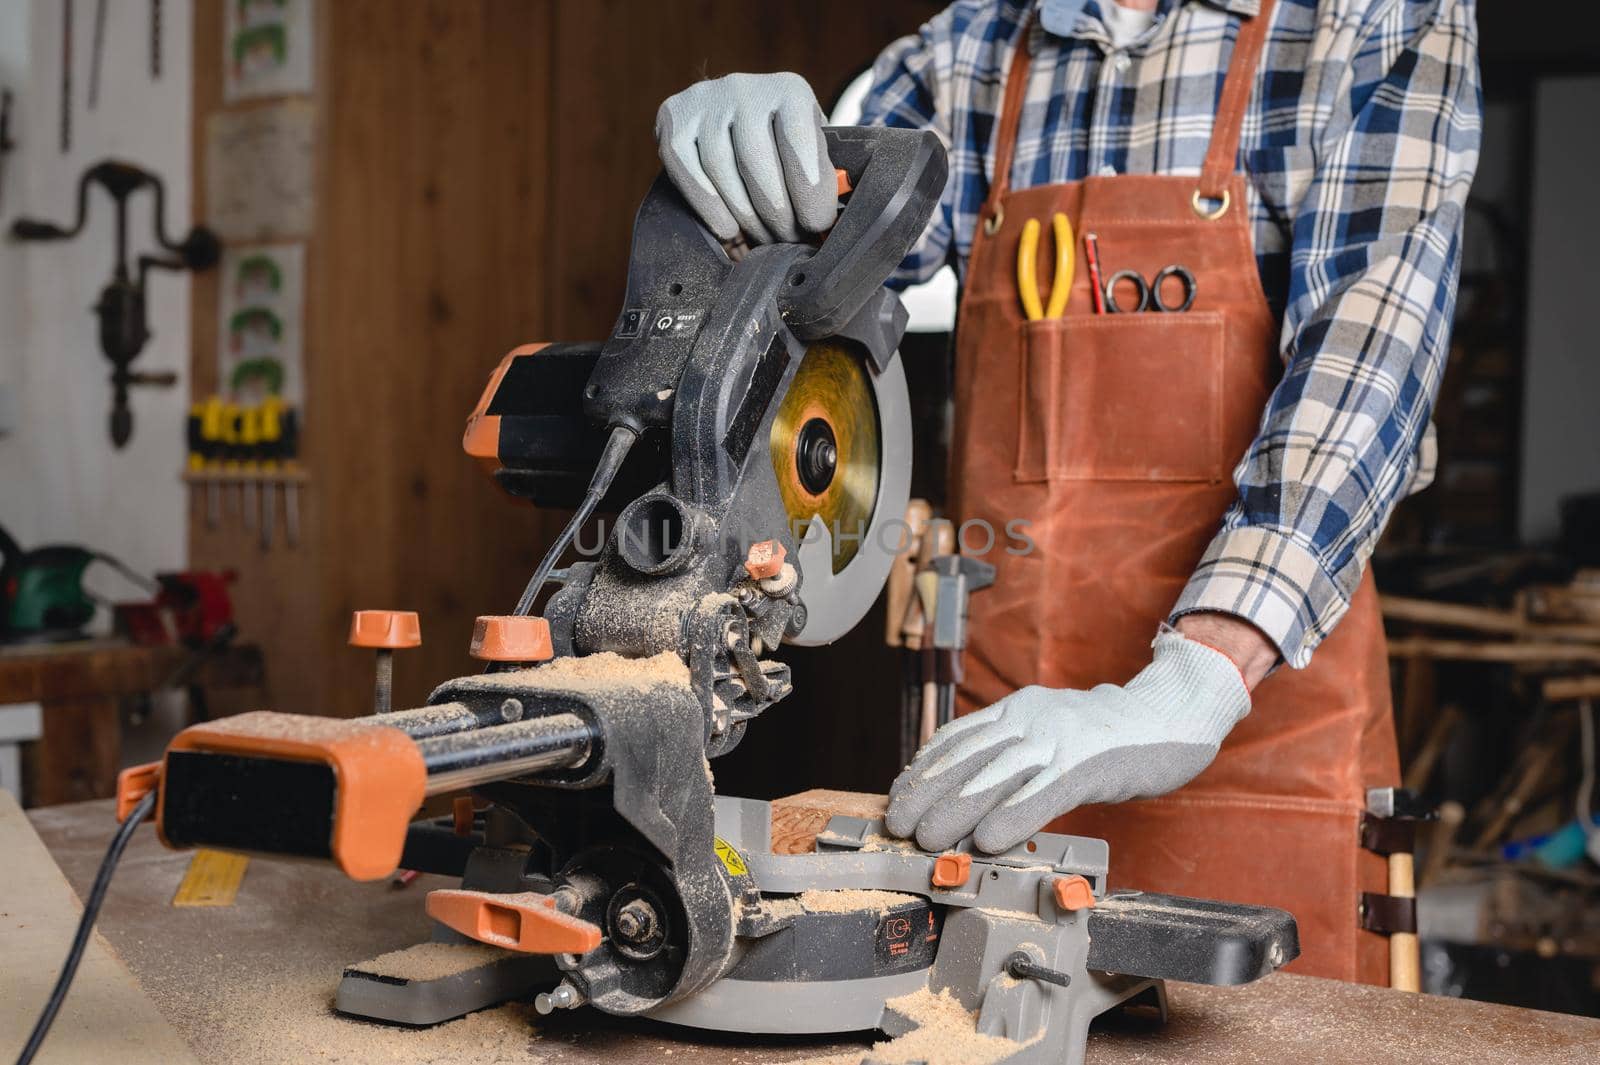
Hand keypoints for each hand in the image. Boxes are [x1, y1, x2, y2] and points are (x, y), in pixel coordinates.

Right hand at [656, 72, 835, 244]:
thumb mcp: (811, 147)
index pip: (798, 141)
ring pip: (720, 169)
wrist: (737, 114)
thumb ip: (822, 175)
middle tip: (789, 239)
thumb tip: (830, 224)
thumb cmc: (783, 145)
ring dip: (745, 216)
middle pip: (756, 161)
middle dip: (777, 212)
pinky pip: (687, 170)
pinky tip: (729, 229)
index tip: (817, 224)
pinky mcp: (674, 118)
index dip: (809, 190)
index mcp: (789, 91)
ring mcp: (705, 102)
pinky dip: (709, 206)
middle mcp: (744, 88)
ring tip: (764, 238)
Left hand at [885, 632, 1251, 852]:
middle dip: (927, 793)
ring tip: (928, 840)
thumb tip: (970, 795)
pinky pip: (1044, 792)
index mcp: (1018, 709)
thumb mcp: (1050, 732)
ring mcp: (1060, 739)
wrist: (1171, 715)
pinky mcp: (1090, 763)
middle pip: (967, 757)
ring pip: (996, 776)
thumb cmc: (1107, 737)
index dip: (922, 769)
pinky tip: (989, 841)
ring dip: (957, 810)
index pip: (957, 738)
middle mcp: (1031, 718)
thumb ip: (1014, 753)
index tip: (897, 796)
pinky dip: (1012, 817)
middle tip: (898, 824)